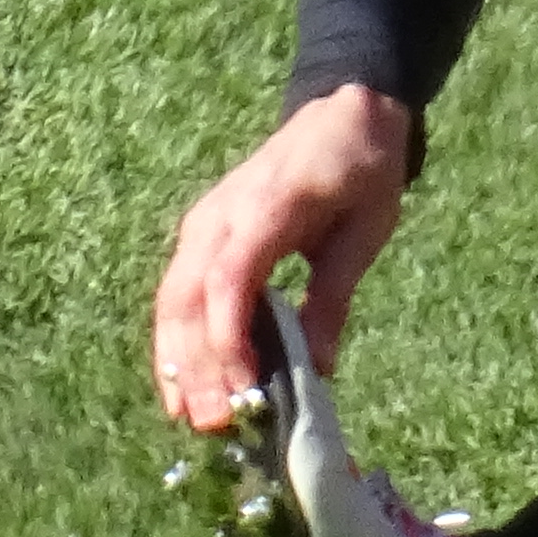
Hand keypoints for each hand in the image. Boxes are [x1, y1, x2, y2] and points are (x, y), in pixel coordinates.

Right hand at [150, 84, 415, 430]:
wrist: (342, 112)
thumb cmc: (361, 170)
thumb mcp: (364, 232)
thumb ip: (333, 297)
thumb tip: (319, 369)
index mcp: (265, 209)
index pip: (229, 281)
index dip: (230, 340)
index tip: (244, 389)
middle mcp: (219, 217)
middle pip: (188, 298)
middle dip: (196, 365)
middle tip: (212, 424)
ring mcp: (203, 225)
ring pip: (173, 300)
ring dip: (178, 360)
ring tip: (189, 416)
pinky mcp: (201, 236)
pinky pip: (179, 292)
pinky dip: (179, 339)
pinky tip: (185, 382)